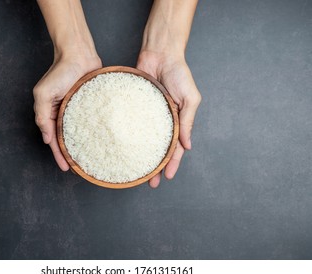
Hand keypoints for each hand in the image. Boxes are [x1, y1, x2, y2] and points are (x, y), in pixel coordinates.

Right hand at [33, 55, 101, 170]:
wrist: (79, 55)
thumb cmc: (60, 71)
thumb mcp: (44, 93)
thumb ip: (42, 115)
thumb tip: (46, 137)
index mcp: (50, 113)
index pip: (53, 139)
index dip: (58, 154)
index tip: (65, 168)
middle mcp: (63, 114)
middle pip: (66, 139)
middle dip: (70, 155)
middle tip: (78, 170)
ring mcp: (77, 111)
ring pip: (79, 133)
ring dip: (82, 147)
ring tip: (89, 161)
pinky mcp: (90, 106)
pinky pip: (91, 123)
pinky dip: (93, 133)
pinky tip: (99, 142)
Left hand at [137, 50, 201, 187]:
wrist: (160, 54)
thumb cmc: (179, 73)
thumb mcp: (190, 98)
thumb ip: (188, 121)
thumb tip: (187, 146)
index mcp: (177, 122)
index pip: (176, 148)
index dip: (173, 164)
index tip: (167, 178)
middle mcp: (161, 122)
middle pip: (158, 149)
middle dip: (156, 167)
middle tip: (150, 183)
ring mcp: (146, 117)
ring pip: (143, 142)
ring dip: (141, 157)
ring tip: (135, 172)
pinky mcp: (133, 108)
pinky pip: (130, 125)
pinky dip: (127, 137)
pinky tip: (121, 147)